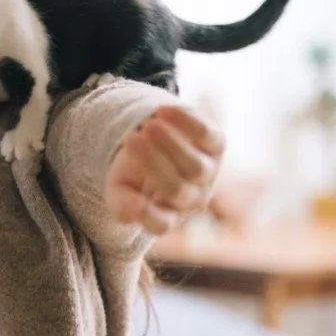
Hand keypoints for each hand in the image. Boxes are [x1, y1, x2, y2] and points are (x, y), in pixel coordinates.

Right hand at [105, 102, 224, 236]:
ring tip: (148, 126)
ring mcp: (209, 172)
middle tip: (130, 140)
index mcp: (168, 216)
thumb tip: (135, 208)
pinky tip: (161, 111)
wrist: (153, 143)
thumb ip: (123, 205)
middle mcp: (194, 199)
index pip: (161, 224)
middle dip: (152, 165)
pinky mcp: (217, 144)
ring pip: (197, 168)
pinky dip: (185, 123)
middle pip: (178, 192)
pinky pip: (206, 135)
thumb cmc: (133, 174)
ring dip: (171, 146)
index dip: (145, 214)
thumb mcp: (119, 191)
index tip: (130, 197)